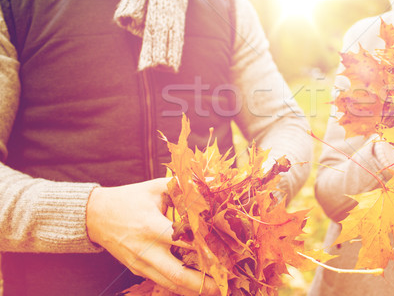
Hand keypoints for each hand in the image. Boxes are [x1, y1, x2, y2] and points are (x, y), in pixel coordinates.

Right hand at [86, 178, 218, 295]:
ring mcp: (140, 263)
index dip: (205, 250)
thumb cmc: (130, 199)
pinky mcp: (137, 270)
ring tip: (213, 289)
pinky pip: (160, 282)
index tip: (225, 255)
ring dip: (192, 290)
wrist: (95, 215)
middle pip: (178, 275)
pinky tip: (194, 286)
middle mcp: (146, 249)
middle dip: (202, 283)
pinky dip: (178, 286)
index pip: (184, 242)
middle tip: (222, 285)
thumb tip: (213, 180)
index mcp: (152, 226)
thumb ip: (184, 186)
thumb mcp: (155, 187)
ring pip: (170, 285)